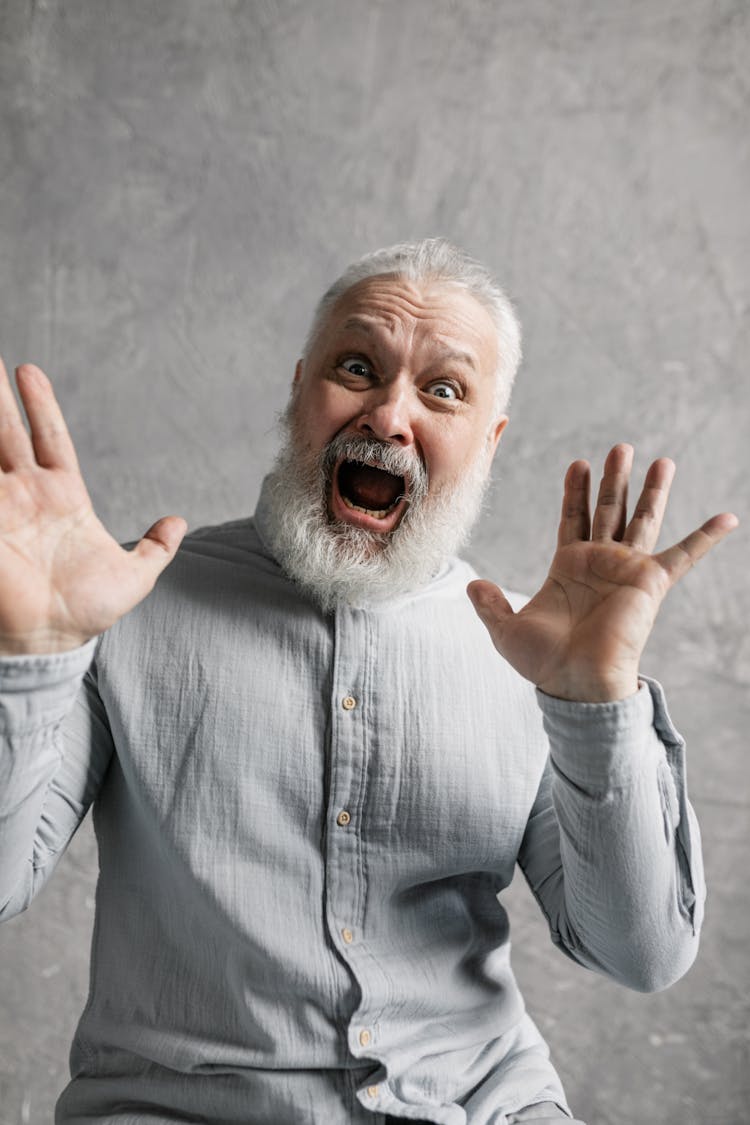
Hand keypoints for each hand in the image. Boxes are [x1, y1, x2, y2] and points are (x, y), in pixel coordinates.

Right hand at [0, 358, 185, 654]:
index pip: (50, 438)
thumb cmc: (86, 612)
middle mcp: (25, 495)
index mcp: (61, 497)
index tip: (29, 370)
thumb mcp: (135, 577)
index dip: (40, 406)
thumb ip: (156, 548)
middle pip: (8, 434)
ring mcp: (0, 506)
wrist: (49, 642)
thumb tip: (178, 522)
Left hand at [467, 444, 737, 701]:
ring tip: (661, 461)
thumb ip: (490, 604)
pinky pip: (684, 556)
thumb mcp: (506, 630)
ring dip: (652, 491)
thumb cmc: (545, 663)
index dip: (575, 491)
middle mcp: (600, 563)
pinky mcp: (650, 583)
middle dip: (614, 478)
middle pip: (609, 509)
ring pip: (642, 520)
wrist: (575, 683)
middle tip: (621, 447)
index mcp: (568, 568)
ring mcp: (626, 570)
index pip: (573, 518)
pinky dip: (706, 537)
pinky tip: (728, 517)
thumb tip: (470, 585)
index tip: (578, 464)